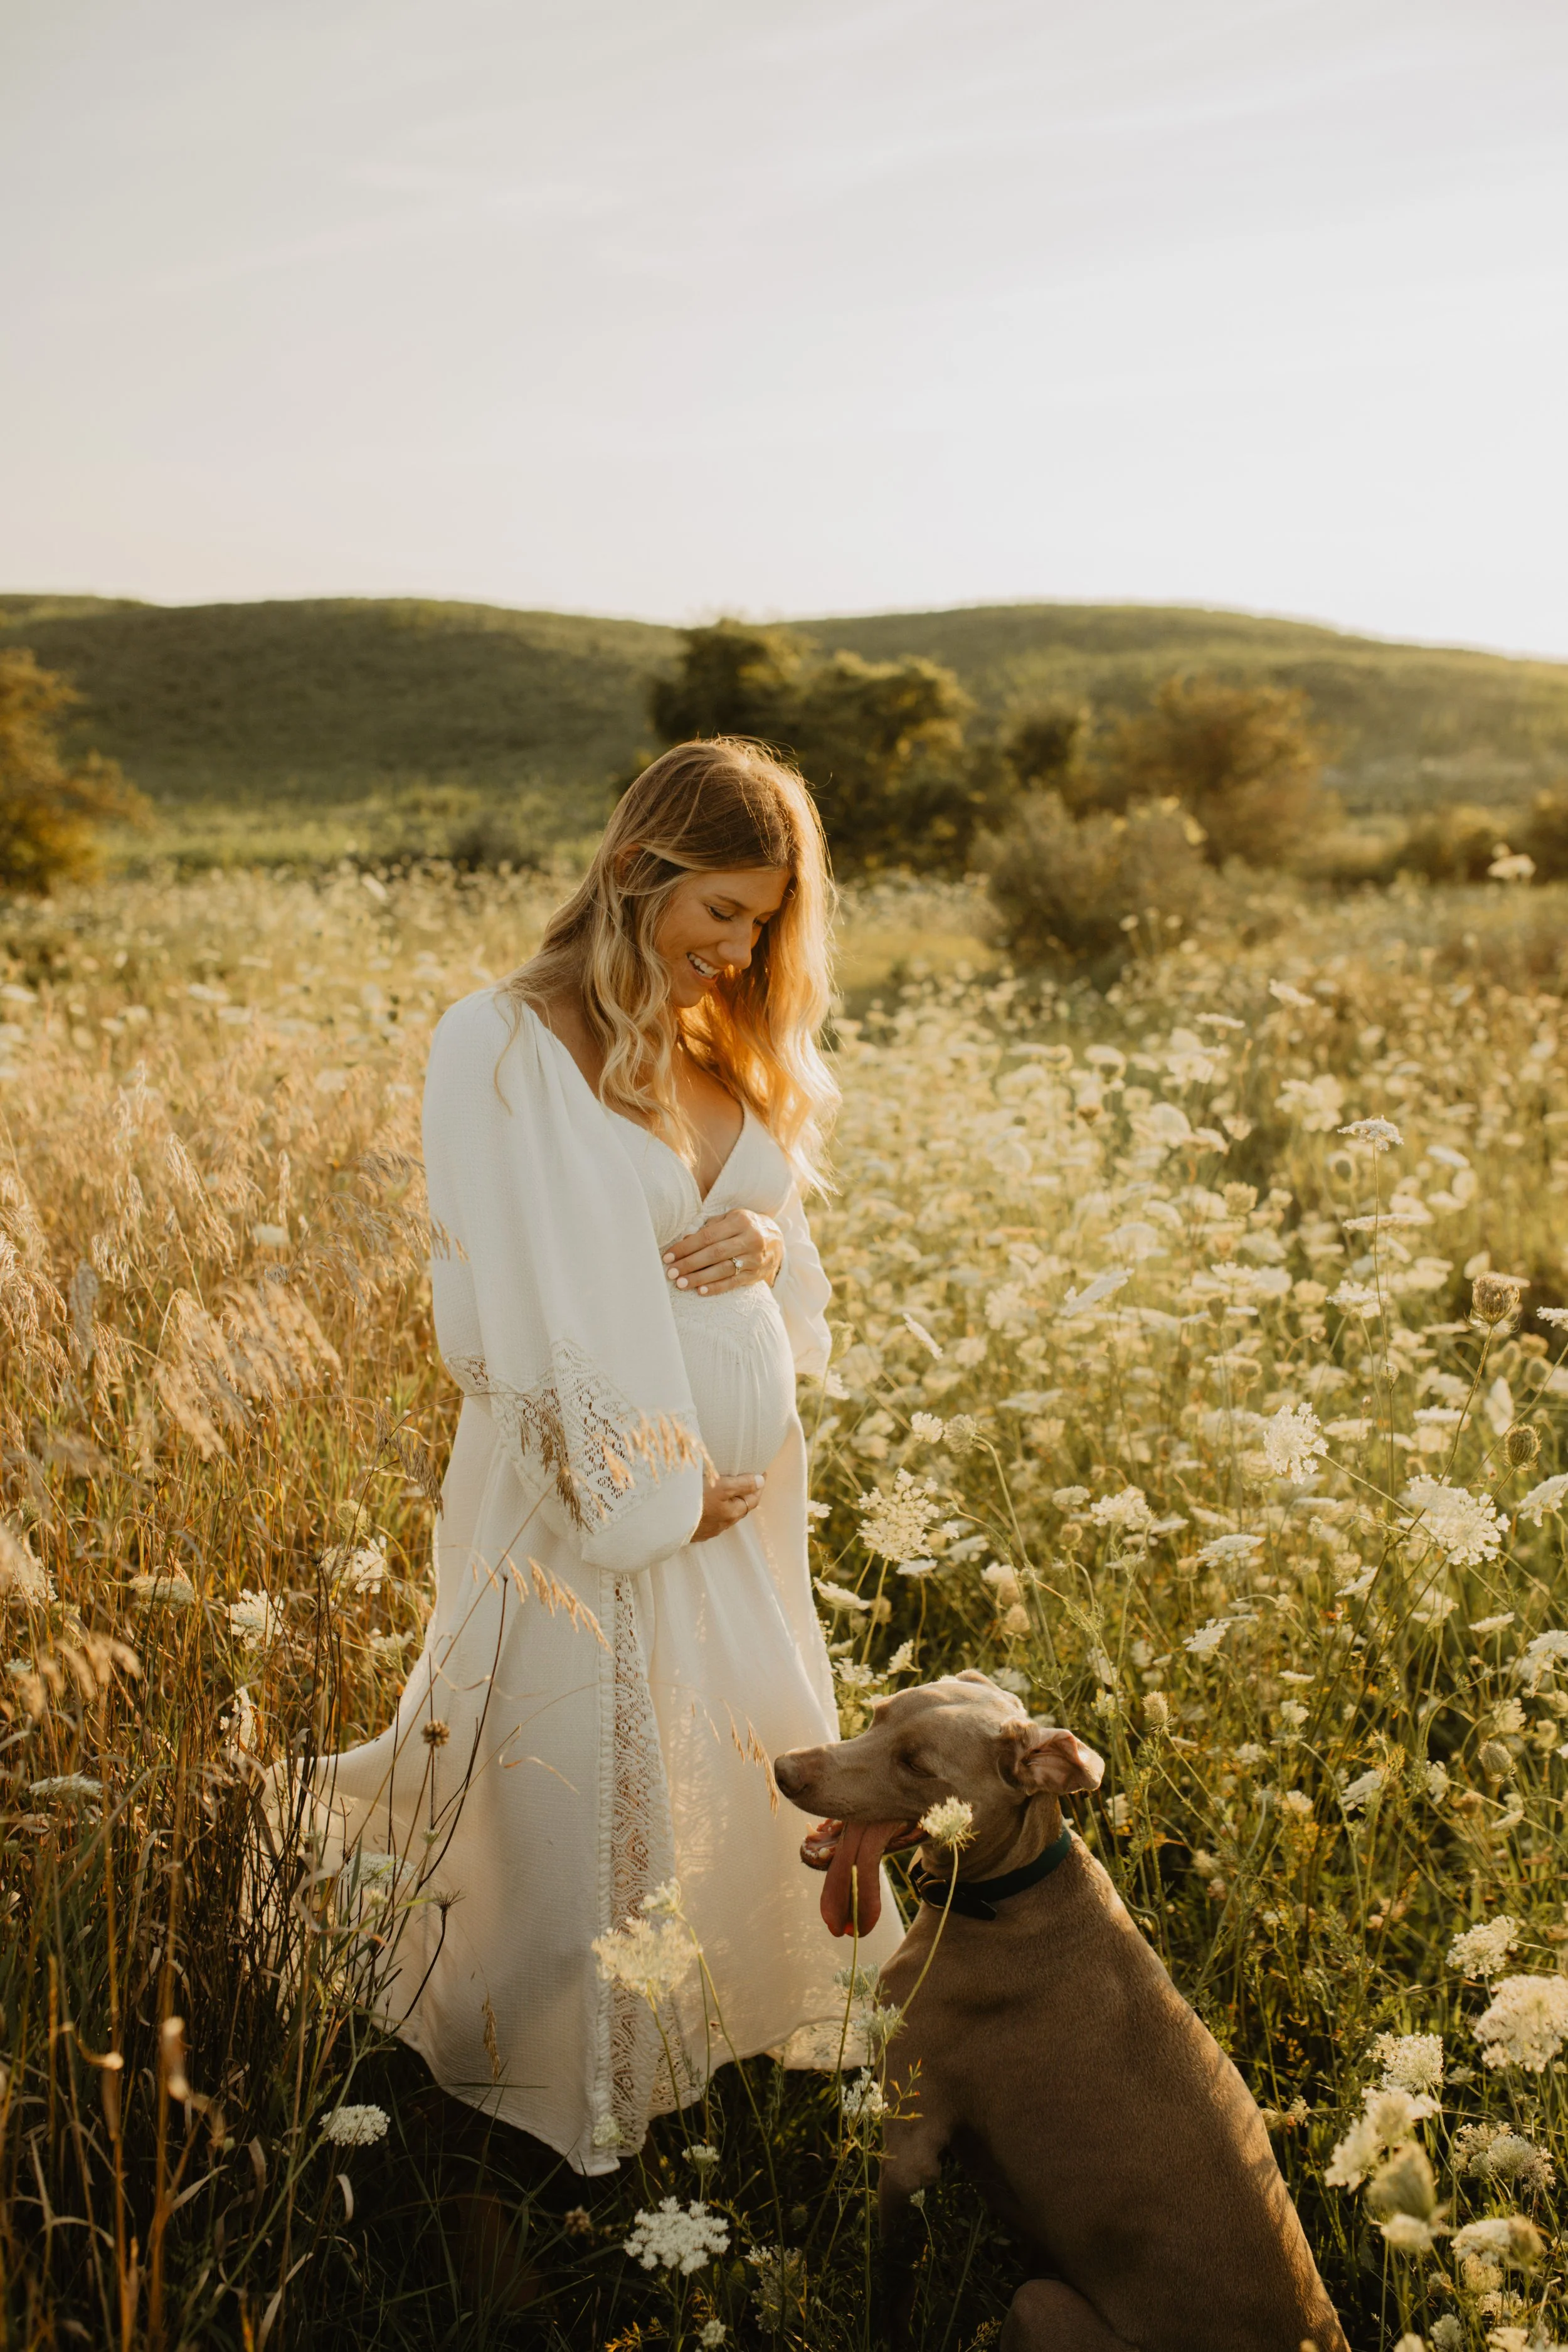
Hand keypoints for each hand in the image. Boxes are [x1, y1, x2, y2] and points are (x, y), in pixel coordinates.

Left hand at [663, 1209, 782, 1296]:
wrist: (777, 1239)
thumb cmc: (745, 1227)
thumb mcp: (731, 1218)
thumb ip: (709, 1227)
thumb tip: (685, 1240)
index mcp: (740, 1221)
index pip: (707, 1236)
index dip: (686, 1247)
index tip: (668, 1256)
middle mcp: (750, 1239)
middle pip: (714, 1253)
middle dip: (689, 1264)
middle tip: (671, 1272)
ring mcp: (754, 1258)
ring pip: (723, 1270)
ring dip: (699, 1278)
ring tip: (681, 1283)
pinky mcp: (756, 1274)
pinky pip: (734, 1282)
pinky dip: (717, 1287)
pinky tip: (701, 1291)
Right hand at [693, 1467, 765, 1541]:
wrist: (667, 1518)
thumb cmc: (695, 1499)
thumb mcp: (721, 1486)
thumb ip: (743, 1484)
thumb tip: (761, 1481)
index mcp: (732, 1513)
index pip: (753, 1499)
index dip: (759, 1486)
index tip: (761, 1473)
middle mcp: (723, 1524)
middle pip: (740, 1508)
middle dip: (745, 1494)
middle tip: (746, 1480)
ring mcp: (708, 1530)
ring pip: (724, 1515)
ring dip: (728, 1503)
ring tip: (726, 1490)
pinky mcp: (695, 1531)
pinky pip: (710, 1520)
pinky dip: (714, 1510)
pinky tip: (707, 1505)